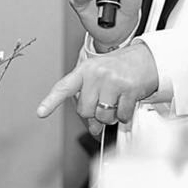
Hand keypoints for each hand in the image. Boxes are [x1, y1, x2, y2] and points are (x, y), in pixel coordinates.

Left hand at [35, 40, 159, 138]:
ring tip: (116, 102)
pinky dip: (125, 116)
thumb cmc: (119, 69)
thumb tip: (93, 129)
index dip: (51, 101)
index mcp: (85, 70)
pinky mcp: (129, 90)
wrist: (146, 58)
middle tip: (104, 103)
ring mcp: (113, 81)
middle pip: (85, 111)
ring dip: (111, 116)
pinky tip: (127, 103)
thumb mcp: (99, 79)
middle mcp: (96, 74)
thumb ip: (90, 101)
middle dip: (94, 113)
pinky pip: (122, 116)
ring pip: (103, 116)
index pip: (64, 87)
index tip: (41, 112)